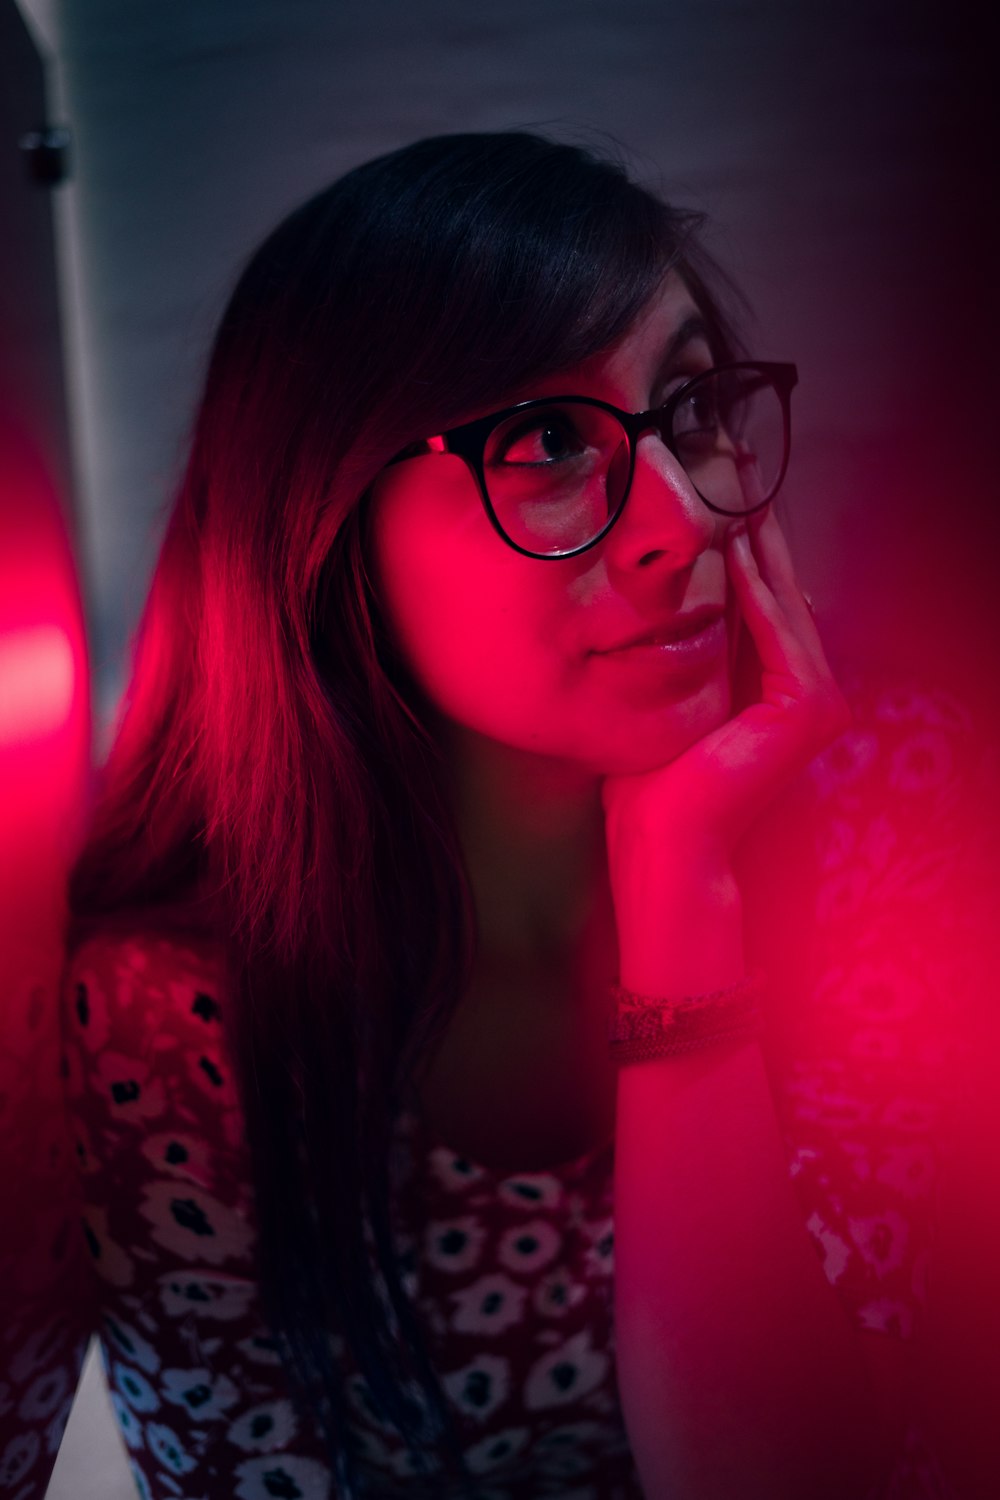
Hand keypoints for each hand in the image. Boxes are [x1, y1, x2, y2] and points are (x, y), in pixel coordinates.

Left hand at [601, 506, 851, 876]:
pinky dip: (755, 586)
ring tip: (736, 486)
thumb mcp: (668, 695)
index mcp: (781, 688)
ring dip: (759, 541)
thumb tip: (657, 594)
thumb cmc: (652, 780)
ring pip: (781, 600)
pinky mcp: (808, 708)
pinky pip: (777, 630)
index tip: (716, 489)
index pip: (762, 598)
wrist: (663, 842)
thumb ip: (682, 648)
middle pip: (777, 589)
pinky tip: (734, 542)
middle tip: (734, 463)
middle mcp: (810, 691)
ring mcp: (818, 700)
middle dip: (755, 527)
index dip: (741, 542)